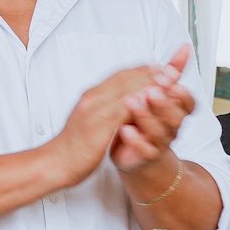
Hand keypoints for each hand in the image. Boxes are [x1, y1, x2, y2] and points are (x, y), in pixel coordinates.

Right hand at [51, 63, 167, 188]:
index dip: (144, 69)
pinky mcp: (96, 125)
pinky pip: (121, 110)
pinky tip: (154, 100)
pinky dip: (139, 102)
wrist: (54, 163)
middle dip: (152, 71)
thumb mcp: (91, 121)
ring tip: (172, 79)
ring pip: (126, 90)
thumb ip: (106, 109)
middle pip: (126, 78)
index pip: (122, 75)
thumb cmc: (74, 146)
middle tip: (174, 67)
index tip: (164, 66)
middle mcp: (93, 98)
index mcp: (93, 96)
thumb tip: (126, 101)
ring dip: (150, 82)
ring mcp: (94, 110)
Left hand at [110, 45, 197, 182]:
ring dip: (146, 116)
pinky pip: (144, 150)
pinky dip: (135, 139)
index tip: (172, 83)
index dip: (182, 95)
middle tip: (150, 91)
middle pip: (176, 117)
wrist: (134, 153)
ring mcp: (158, 142)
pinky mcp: (144, 156)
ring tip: (131, 102)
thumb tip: (184, 48)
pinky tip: (125, 128)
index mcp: (174, 110)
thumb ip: (167, 72)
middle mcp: (170, 126)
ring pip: (160, 132)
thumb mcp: (155, 90)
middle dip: (164, 103)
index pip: (188, 102)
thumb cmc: (144, 119)